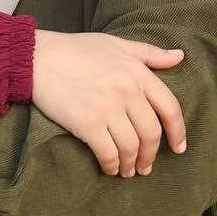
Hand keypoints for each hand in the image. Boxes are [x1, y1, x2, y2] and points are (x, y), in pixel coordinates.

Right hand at [32, 31, 186, 178]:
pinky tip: (110, 168)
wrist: (36, 57)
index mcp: (138, 72)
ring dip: (131, 165)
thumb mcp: (116, 44)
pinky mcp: (86, 122)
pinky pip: (108, 153)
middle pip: (151, 133)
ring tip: (127, 171)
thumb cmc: (75, 49)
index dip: (178, 132)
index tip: (178, 148)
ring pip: (131, 147)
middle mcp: (127, 91)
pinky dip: (112, 165)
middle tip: (145, 167)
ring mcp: (107, 108)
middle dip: (150, 155)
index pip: (170, 108)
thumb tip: (180, 56)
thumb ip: (149, 53)